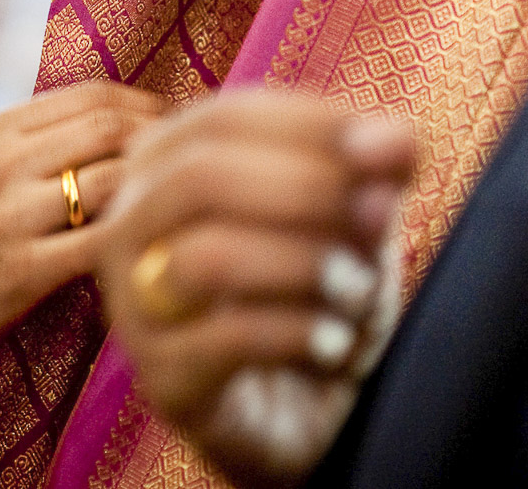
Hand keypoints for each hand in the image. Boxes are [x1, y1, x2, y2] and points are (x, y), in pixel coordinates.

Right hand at [0, 81, 166, 488]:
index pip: (95, 95)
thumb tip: (132, 115)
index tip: (176, 127)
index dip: (147, 106)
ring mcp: (10, 217)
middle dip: (161, 143)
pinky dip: (135, 240)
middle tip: (186, 168)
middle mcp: (0, 165)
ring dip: (153, 193)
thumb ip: (44, 141)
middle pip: (112, 130)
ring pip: (115, 182)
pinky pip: (103, 244)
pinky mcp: (22, 271)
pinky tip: (149, 248)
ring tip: (175, 208)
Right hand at [96, 91, 415, 488]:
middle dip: (304, 191)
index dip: (312, 127)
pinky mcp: (161, 379)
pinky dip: (295, 333)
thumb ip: (372, 172)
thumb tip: (396, 137)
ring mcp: (134, 306)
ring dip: (300, 265)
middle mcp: (131, 226)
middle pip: (200, 178)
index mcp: (166, 164)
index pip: (225, 119)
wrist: (303, 408)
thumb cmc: (314, 292)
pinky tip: (335, 342)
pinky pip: (222, 340)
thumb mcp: (353, 221)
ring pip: (203, 258)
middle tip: (379, 217)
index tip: (394, 149)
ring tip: (357, 287)